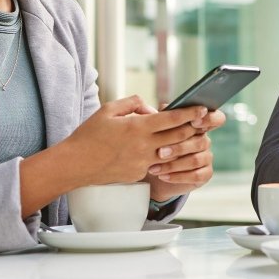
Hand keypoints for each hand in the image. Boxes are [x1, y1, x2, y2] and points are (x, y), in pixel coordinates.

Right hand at [58, 95, 200, 186]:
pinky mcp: (139, 175)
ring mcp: (142, 163)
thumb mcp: (108, 110)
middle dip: (194, 128)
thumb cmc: (89, 135)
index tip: (203, 108)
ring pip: (171, 153)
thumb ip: (133, 103)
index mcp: (138, 127)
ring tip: (186, 137)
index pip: (173, 119)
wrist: (75, 165)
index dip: (191, 113)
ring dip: (181, 145)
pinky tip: (159, 151)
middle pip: (179, 137)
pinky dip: (160, 156)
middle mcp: (144, 146)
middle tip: (202, 122)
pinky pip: (155, 163)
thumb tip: (151, 109)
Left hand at [145, 106, 226, 200]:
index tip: (195, 121)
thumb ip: (164, 118)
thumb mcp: (158, 131)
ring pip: (195, 160)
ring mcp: (207, 158)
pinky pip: (196, 176)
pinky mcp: (205, 174)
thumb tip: (164, 107)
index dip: (209, 119)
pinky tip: (163, 176)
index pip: (216, 118)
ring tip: (155, 168)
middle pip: (200, 142)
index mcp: (199, 126)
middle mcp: (205, 141)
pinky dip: (177, 176)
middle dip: (179, 148)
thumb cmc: (157, 147)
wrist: (155, 172)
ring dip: (173, 164)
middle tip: (160, 152)